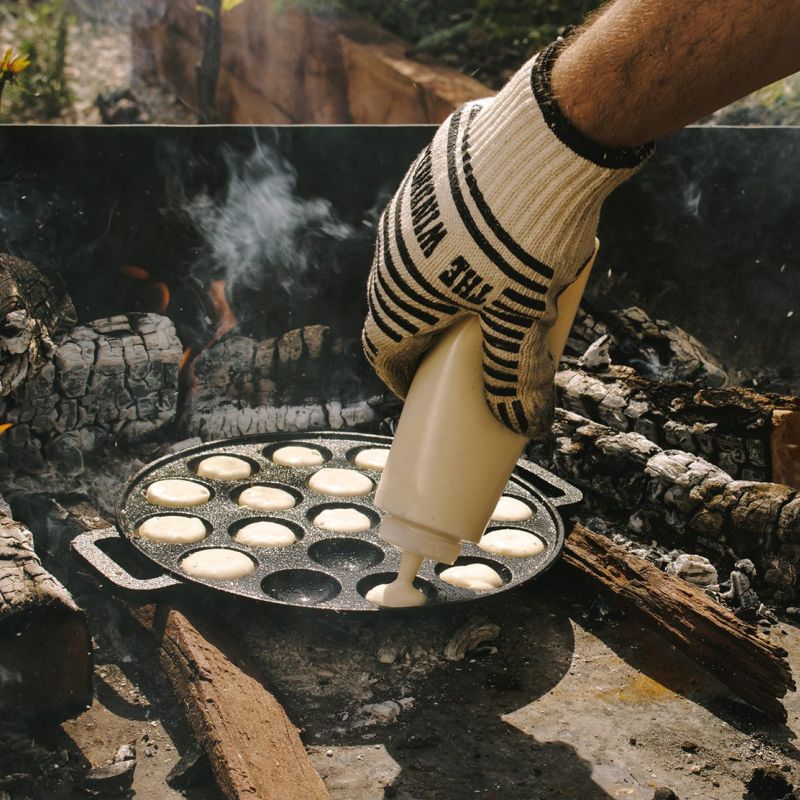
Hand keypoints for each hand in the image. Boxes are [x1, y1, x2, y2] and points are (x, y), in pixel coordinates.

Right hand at [362, 40, 650, 437]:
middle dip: (418, 332)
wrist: (544, 139)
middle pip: (393, 306)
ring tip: (476, 289)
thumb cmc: (526, 240)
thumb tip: (522, 422)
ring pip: (410, 261)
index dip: (397, 376)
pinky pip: (428, 220)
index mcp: (403, 294)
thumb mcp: (524, 315)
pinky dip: (447, 243)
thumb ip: (515, 373)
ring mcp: (407, 206)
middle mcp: (392, 251)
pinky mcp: (429, 172)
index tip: (416, 388)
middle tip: (453, 346)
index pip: (382, 348)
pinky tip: (484, 240)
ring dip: (432, 284)